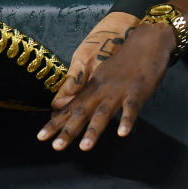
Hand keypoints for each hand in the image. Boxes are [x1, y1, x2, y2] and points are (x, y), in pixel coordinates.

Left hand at [38, 18, 175, 151]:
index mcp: (91, 90)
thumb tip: (70, 107)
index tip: (40, 137)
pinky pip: (131, 107)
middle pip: (81, 113)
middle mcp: (101, 91)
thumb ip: (88, 95)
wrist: (147, 41)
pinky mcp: (138, 90)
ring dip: (93, 130)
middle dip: (68, 131)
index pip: (69, 109)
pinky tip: (122, 133)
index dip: (55, 123)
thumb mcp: (100, 78)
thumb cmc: (123, 63)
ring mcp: (118, 91)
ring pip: (103, 113)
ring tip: (84, 148)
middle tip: (56, 147)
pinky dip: (127, 120)